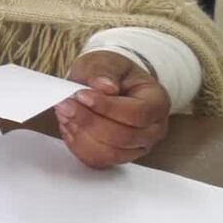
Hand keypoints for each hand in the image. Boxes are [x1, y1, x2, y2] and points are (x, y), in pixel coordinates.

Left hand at [56, 51, 170, 167]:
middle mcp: (153, 130)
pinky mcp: (118, 157)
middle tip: (65, 105)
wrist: (108, 85)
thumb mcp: (107, 61)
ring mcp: (137, 147)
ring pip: (109, 152)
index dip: (107, 107)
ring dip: (81, 134)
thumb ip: (104, 71)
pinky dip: (78, 145)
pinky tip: (69, 126)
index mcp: (158, 102)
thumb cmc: (111, 74)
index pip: (137, 113)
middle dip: (89, 121)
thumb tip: (105, 87)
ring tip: (64, 113)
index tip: (81, 95)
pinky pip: (97, 160)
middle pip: (123, 137)